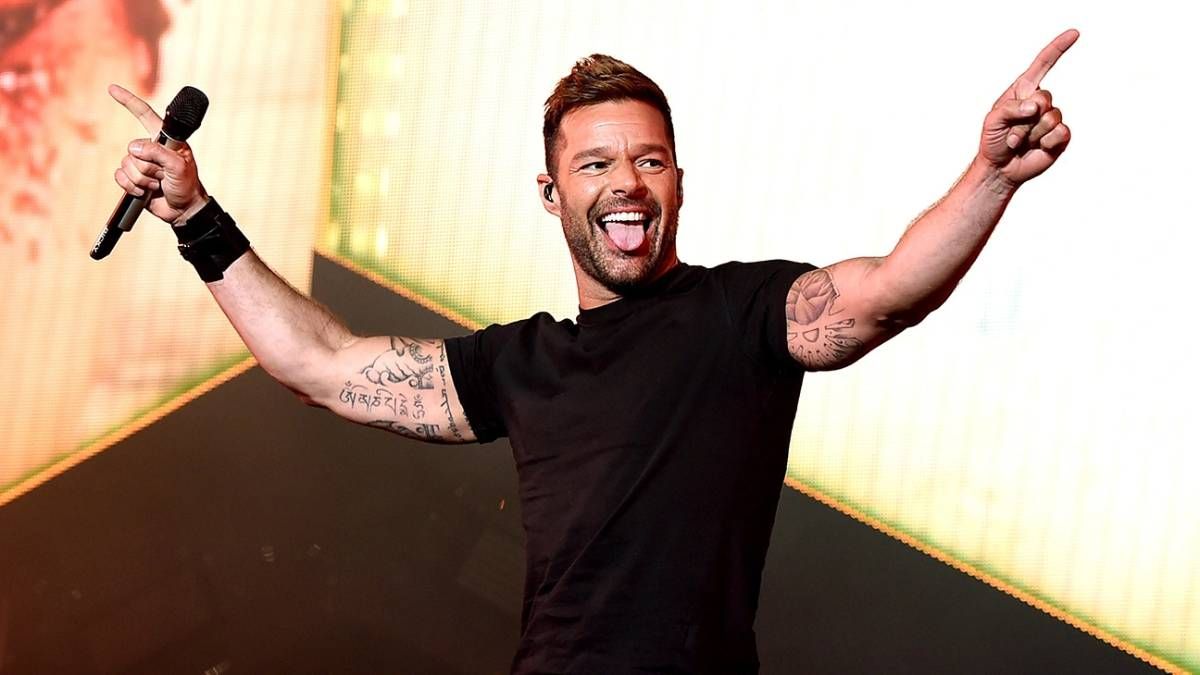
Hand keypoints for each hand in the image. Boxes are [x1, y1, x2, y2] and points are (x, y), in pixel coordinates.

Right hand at [109, 84, 208, 224]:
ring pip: (126, 165)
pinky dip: (132, 187)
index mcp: (164, 139)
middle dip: (149, 167)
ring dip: (143, 179)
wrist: (183, 210)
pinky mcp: (132, 178)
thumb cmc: (186, 185)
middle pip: (133, 149)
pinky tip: (146, 192)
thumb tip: (133, 149)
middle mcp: (150, 148)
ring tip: (158, 184)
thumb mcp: (178, 167)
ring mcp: (140, 163)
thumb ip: (158, 154)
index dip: (128, 100)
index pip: (144, 114)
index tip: (112, 89)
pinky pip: (120, 177)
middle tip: (164, 176)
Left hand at [979, 29, 1077, 185]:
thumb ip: (1011, 108)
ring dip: (1030, 134)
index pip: (1043, 64)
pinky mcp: (1061, 136)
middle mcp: (1040, 102)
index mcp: (1023, 91)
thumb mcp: (993, 120)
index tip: (1074, 34)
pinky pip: (1061, 132)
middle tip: (1012, 134)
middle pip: (1045, 98)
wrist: (1000, 168)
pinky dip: (1045, 142)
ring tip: (1020, 142)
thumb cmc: (993, 141)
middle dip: (1023, 120)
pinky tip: (1036, 148)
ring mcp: (1052, 118)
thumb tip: (1035, 106)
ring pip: (1051, 117)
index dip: (1058, 48)